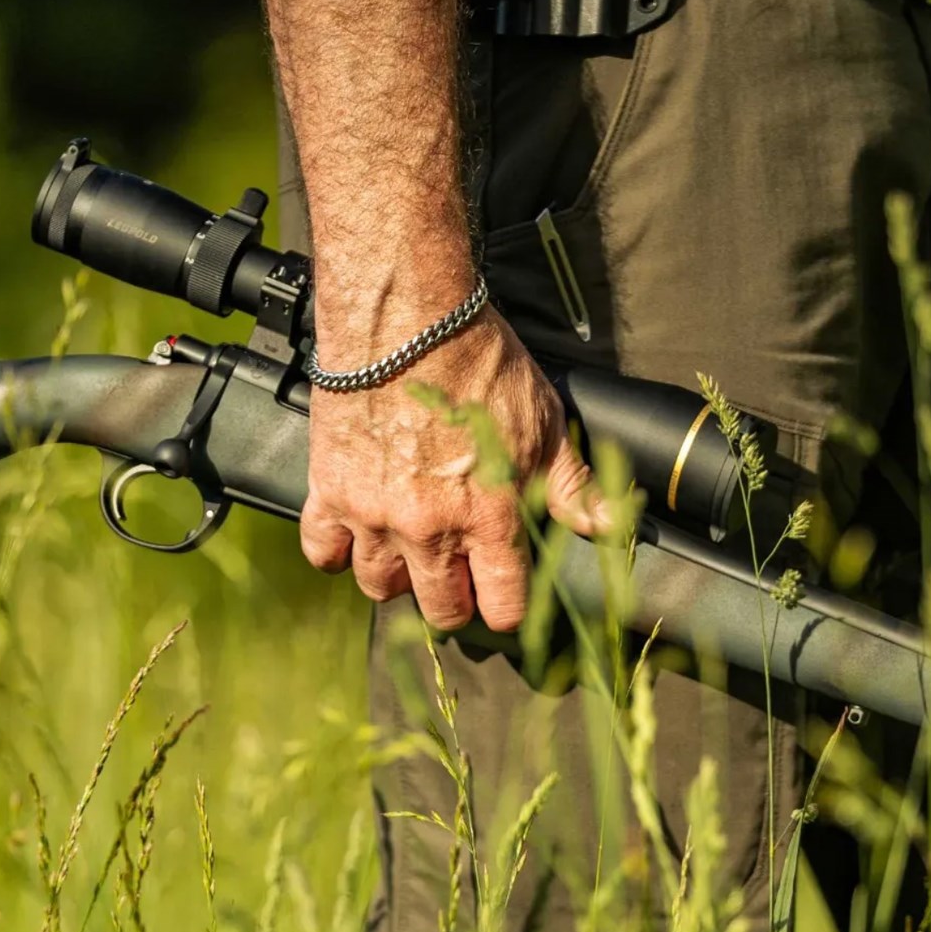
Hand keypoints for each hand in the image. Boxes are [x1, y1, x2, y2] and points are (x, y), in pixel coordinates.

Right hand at [301, 303, 610, 631]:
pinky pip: (323, 551)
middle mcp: (429, 529)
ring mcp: (374, 515)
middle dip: (456, 600)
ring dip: (399, 576)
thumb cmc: (477, 363)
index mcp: (489, 518)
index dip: (508, 607)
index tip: (505, 594)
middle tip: (460, 575)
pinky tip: (358, 533)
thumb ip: (571, 485)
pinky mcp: (331, 492)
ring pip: (380, 586)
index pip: (502, 606)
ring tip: (412, 550)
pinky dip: (337, 550)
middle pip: (440, 609)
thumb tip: (607, 526)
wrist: (406, 321)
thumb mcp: (544, 422)